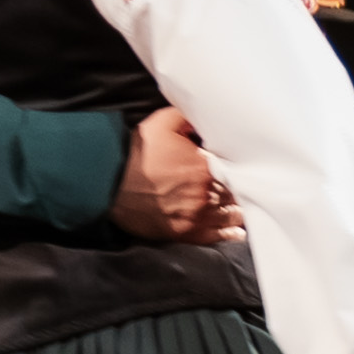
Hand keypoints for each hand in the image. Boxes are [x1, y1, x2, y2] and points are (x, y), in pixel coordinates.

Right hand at [109, 107, 240, 245]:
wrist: (110, 185)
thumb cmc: (136, 155)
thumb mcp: (162, 123)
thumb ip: (188, 117)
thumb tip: (204, 120)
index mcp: (205, 166)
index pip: (235, 169)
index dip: (238, 168)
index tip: (240, 166)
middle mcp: (206, 193)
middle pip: (235, 193)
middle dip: (238, 189)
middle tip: (243, 187)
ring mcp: (197, 215)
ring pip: (229, 215)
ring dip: (236, 211)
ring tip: (240, 208)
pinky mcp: (186, 232)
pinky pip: (216, 236)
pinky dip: (229, 233)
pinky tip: (236, 231)